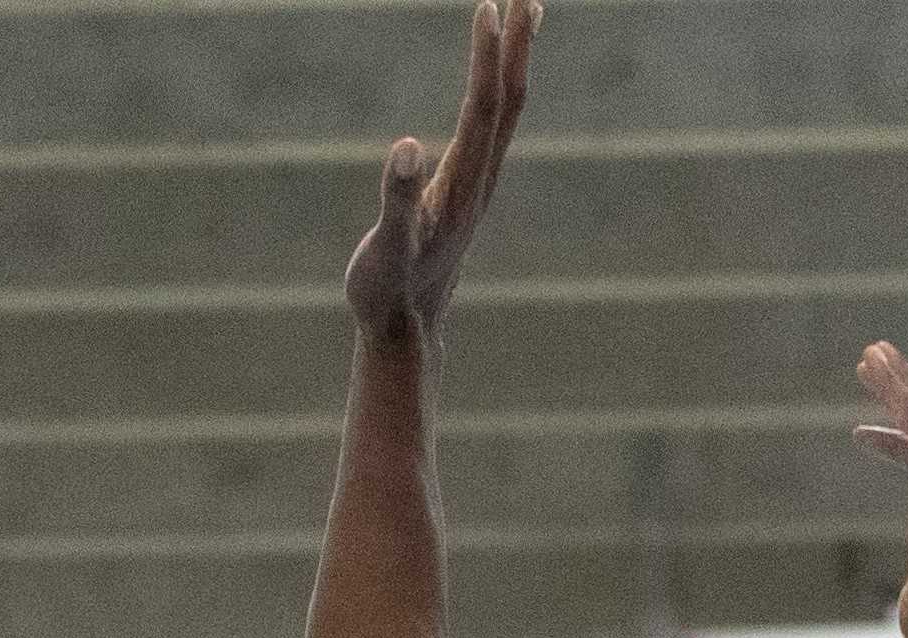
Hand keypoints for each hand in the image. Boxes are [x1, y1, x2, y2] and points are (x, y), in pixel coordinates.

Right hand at [346, 0, 538, 342]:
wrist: (406, 335)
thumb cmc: (386, 294)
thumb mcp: (384, 250)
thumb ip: (396, 200)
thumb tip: (406, 146)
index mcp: (460, 188)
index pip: (482, 110)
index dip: (487, 59)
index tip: (488, 8)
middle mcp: (479, 182)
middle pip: (508, 102)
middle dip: (517, 46)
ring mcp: (477, 186)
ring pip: (505, 113)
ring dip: (515, 62)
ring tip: (524, 15)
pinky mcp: (467, 191)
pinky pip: (491, 128)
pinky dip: (498, 91)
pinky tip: (493, 79)